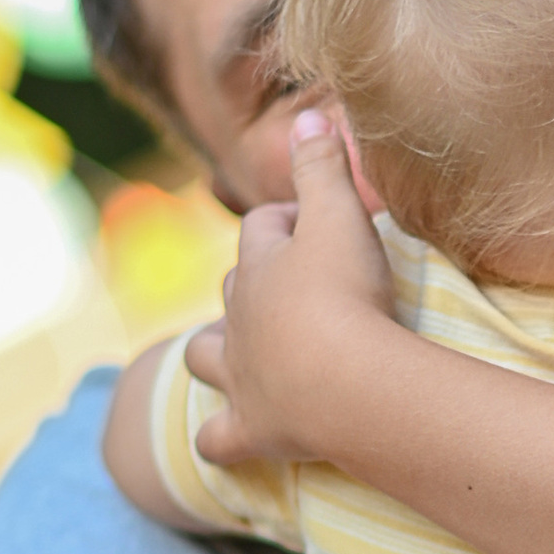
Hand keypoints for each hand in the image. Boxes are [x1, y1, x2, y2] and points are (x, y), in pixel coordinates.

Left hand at [187, 111, 395, 468]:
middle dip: (255, 282)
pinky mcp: (252, 431)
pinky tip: (226, 439)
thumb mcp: (341, 215)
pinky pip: (219, 440)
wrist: (346, 383)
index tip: (323, 223)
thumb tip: (310, 113)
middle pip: (233, 289)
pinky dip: (219, 438)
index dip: (290, 220)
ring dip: (217, 350)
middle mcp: (239, 320)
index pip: (262, 228)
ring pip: (206, 356)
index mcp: (258, 266)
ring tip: (243, 350)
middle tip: (303, 285)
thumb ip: (324, 164)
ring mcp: (241, 378)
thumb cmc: (346, 294)